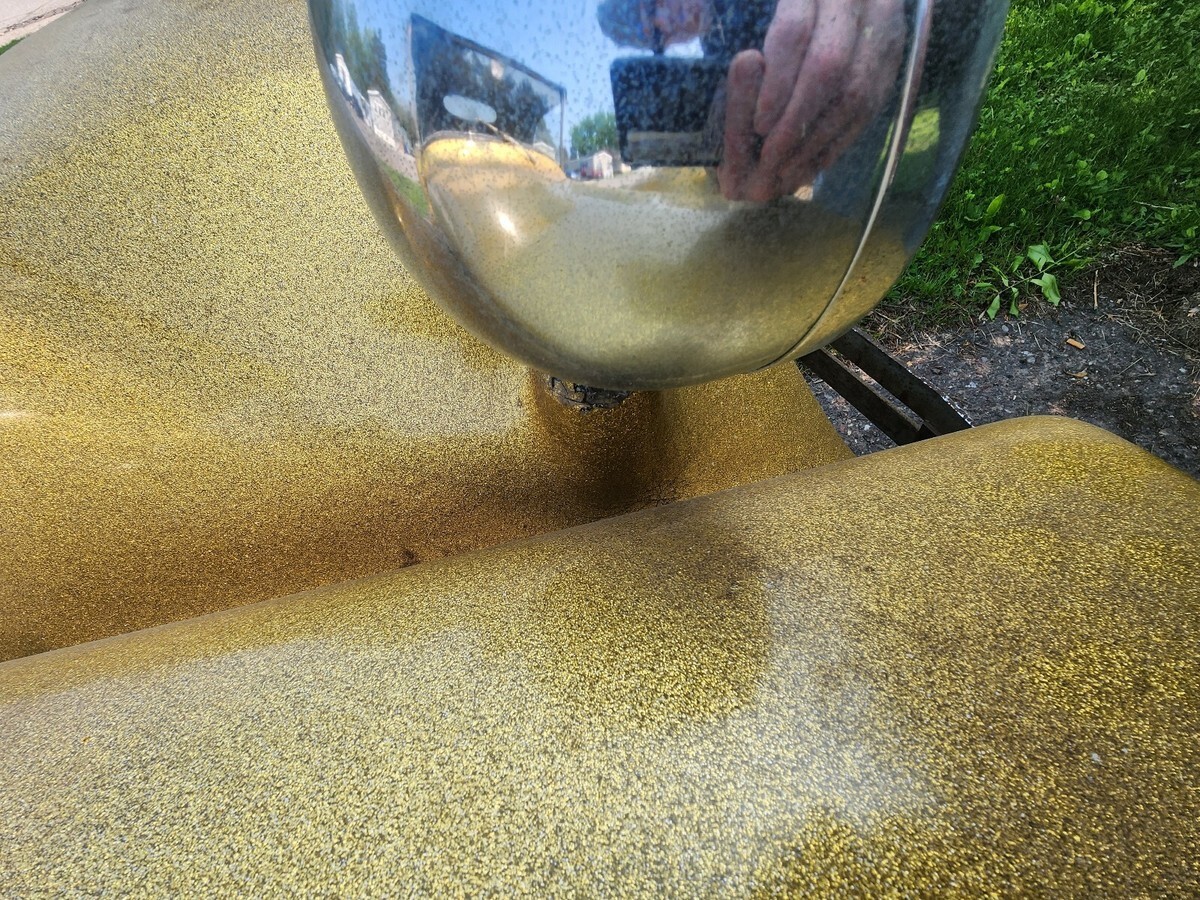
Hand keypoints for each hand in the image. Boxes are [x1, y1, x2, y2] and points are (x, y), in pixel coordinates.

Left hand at [718, 0, 904, 201]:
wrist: (843, 4)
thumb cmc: (773, 10)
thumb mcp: (752, 8)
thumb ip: (743, 38)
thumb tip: (747, 64)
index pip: (795, 32)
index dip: (776, 83)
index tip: (758, 124)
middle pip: (829, 66)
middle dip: (796, 121)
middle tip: (770, 158)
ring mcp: (884, 28)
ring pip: (855, 91)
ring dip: (817, 139)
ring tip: (786, 171)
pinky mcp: (895, 57)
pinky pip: (871, 105)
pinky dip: (839, 140)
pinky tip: (812, 164)